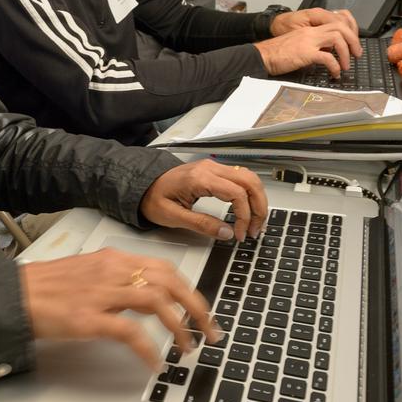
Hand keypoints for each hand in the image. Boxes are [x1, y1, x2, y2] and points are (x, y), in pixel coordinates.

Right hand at [19, 248, 219, 369]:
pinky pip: (131, 333)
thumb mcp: (86, 270)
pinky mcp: (89, 318)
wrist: (14, 294)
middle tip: (208, 331)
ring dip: (179, 328)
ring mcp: (101, 294)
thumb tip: (144, 292)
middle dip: (196, 308)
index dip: (189, 290)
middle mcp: (111, 271)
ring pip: (157, 303)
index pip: (165, 268)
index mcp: (113, 259)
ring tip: (186, 347)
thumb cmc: (45, 286)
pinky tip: (154, 362)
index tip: (201, 309)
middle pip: (170, 283)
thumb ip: (116, 277)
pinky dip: (149, 349)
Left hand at [139, 159, 267, 241]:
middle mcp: (210, 168)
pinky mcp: (214, 171)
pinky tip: (247, 210)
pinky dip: (250, 194)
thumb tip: (228, 233)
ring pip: (249, 178)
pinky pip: (241, 178)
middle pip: (250, 182)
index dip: (244, 216)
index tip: (240, 234)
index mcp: (200, 178)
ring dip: (257, 200)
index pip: (237, 194)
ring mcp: (213, 167)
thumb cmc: (153, 198)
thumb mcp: (173, 217)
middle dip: (259, 207)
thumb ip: (202, 224)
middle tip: (256, 230)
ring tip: (254, 223)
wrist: (142, 184)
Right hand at [253, 23, 353, 76]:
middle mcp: (311, 32)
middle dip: (353, 40)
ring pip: (337, 38)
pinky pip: (327, 57)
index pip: (335, 22)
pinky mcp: (305, 53)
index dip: (349, 32)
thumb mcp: (298, 45)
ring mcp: (308, 41)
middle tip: (356, 54)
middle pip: (340, 27)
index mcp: (310, 29)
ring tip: (346, 65)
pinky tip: (334, 72)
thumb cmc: (277, 53)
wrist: (262, 56)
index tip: (352, 45)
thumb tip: (327, 55)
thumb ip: (313, 46)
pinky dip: (335, 66)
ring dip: (345, 53)